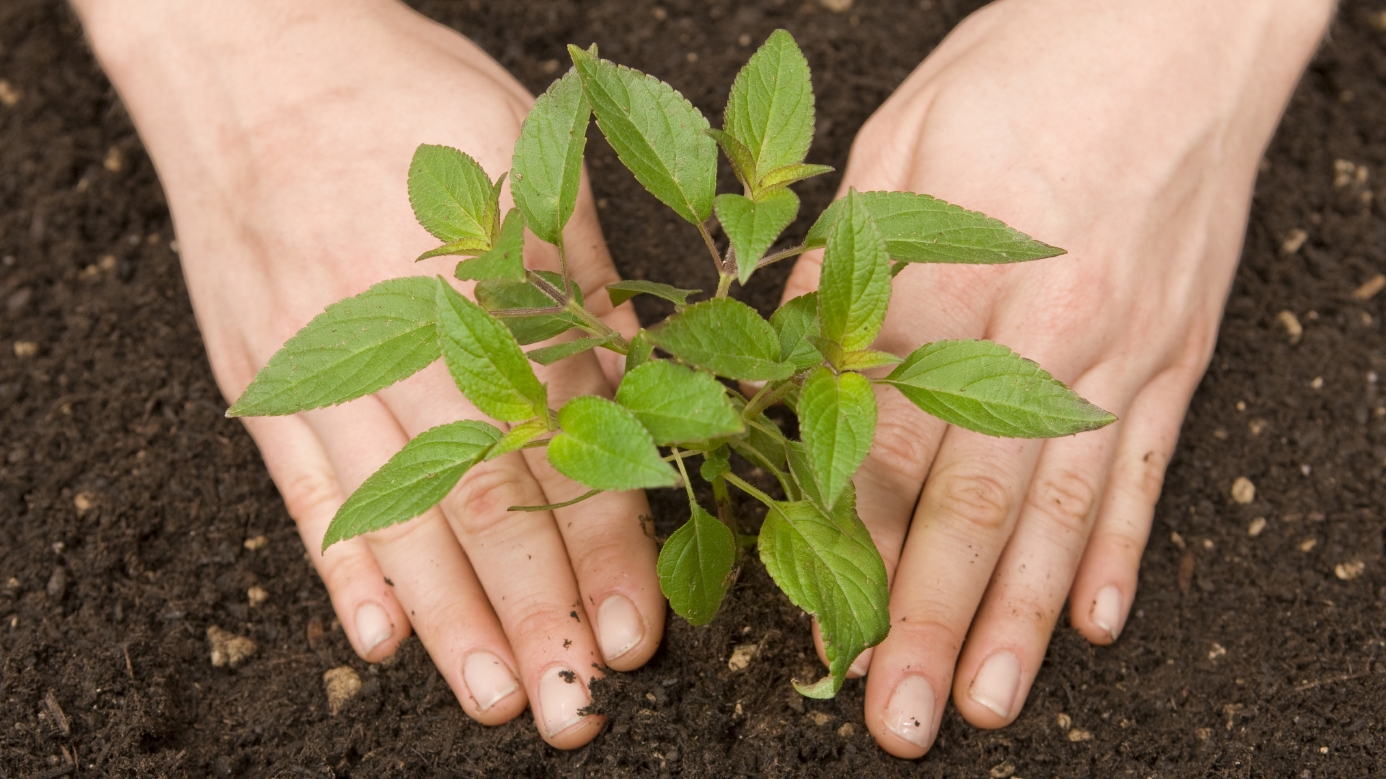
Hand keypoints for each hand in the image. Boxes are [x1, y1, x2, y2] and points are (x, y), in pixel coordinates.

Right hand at [74, 0, 659, 747]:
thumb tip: (645, 397)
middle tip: (572, 709)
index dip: (605, 545)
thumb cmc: (406, 96)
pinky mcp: (260, 372)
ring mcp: (318, 361)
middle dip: (534, 611)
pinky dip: (338, 564)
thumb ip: (582, 292)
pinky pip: (300, 484)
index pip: (565, 441)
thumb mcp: (524, 162)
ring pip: (392, 512)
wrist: (252, 52)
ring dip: (446, 618)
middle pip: (478, 498)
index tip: (638, 634)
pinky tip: (375, 637)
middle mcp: (402, 334)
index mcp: (485, 280)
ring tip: (492, 697)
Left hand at [779, 0, 1332, 756]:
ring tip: (989, 706)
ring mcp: (1124, 349)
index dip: (848, 545)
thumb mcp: (895, 148)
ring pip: (1061, 511)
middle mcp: (1049, 330)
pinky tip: (1090, 620)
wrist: (1180, 25)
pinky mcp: (1178, 351)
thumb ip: (839, 275)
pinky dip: (1116, 552)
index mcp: (958, 277)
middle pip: (973, 502)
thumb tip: (781, 377)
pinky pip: (1144, 469)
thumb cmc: (1024, 71)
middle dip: (931, 620)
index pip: (885, 443)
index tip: (821, 625)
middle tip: (902, 718)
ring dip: (1019, 618)